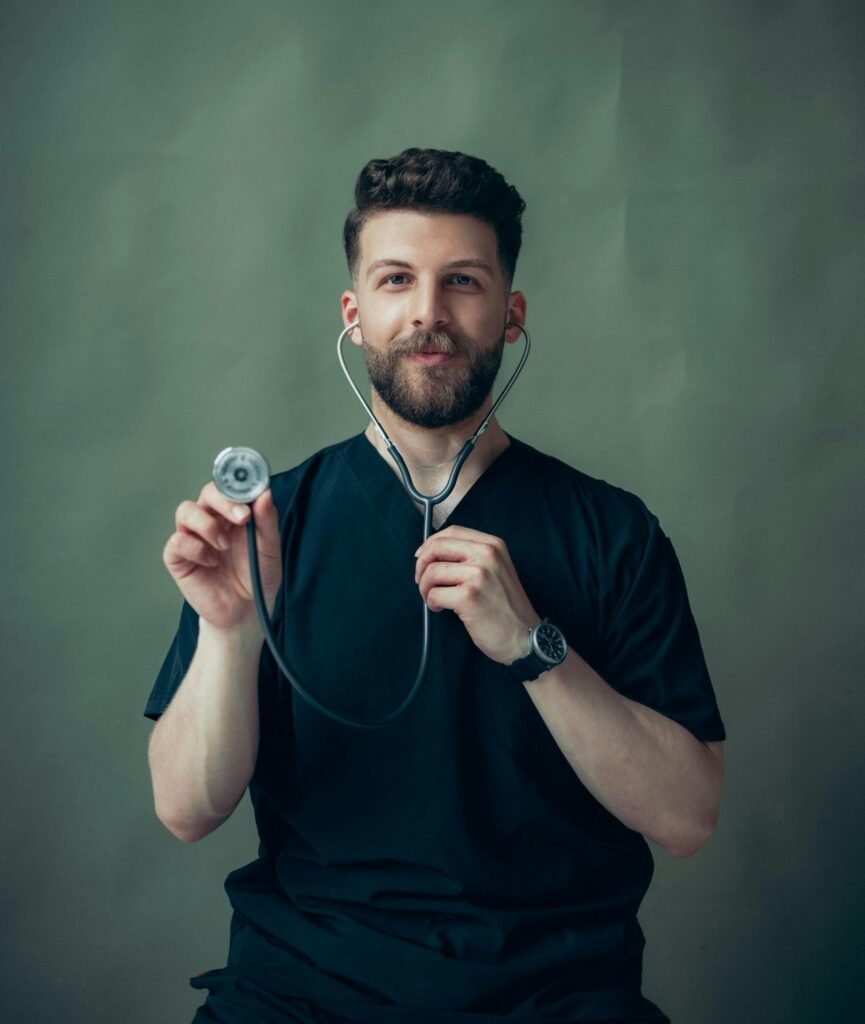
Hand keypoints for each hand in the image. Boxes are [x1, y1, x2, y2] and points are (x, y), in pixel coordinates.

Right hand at [162, 482, 281, 630]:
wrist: (245, 612)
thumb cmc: (257, 578)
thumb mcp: (270, 549)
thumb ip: (267, 521)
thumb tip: (264, 493)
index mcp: (234, 513)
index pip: (230, 486)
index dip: (237, 482)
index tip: (252, 488)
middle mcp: (212, 520)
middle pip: (208, 492)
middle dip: (224, 500)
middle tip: (243, 517)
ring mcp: (193, 537)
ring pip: (186, 510)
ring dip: (207, 524)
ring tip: (224, 545)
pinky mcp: (179, 558)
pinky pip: (177, 541)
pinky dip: (195, 548)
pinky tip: (211, 561)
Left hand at [414, 525, 538, 664]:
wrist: (524, 637)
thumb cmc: (506, 607)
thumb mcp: (497, 569)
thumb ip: (472, 556)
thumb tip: (432, 551)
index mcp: (493, 545)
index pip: (451, 532)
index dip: (430, 544)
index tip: (421, 557)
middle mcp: (487, 554)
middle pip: (436, 547)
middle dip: (421, 565)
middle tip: (423, 582)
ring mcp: (479, 575)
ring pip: (432, 572)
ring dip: (425, 588)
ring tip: (435, 599)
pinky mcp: (469, 597)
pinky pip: (434, 594)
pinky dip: (432, 603)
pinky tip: (441, 609)